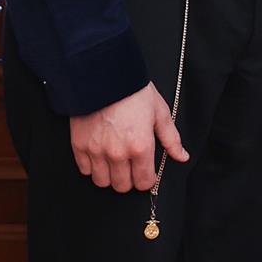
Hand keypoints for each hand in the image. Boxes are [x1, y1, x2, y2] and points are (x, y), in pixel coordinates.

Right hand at [68, 83, 188, 193]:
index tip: (146, 172)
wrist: (104, 75)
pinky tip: (99, 155)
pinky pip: (84, 170)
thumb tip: (182, 157)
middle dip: (129, 179)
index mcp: (140, 147)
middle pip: (122, 186)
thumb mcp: (160, 113)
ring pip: (102, 182)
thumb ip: (171, 139)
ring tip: (114, 163)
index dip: (147, 179)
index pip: (144, 182)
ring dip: (109, 176)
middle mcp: (118, 154)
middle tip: (130, 167)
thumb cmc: (134, 92)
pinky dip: (92, 166)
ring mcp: (96, 151)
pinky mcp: (79, 145)